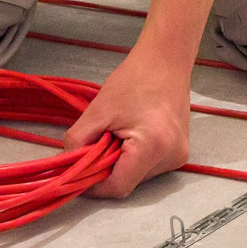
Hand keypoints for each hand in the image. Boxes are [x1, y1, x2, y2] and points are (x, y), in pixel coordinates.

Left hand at [61, 53, 190, 197]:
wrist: (166, 60)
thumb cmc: (133, 80)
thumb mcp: (98, 111)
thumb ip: (77, 143)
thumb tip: (66, 169)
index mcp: (153, 147)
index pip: (117, 187)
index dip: (93, 185)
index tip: (78, 172)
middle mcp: (171, 158)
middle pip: (128, 182)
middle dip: (107, 169)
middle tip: (99, 142)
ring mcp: (178, 157)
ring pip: (138, 176)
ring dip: (121, 163)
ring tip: (119, 132)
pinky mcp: (179, 152)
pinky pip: (148, 166)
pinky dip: (134, 157)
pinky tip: (133, 133)